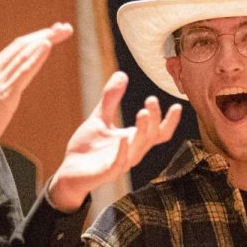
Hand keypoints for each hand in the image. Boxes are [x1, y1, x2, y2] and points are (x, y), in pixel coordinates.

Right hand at [0, 23, 72, 154]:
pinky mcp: (4, 93)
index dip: (37, 37)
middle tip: (66, 27)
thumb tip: (20, 78)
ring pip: (24, 54)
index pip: (17, 46)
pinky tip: (47, 46)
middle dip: (46, 34)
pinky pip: (22, 71)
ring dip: (45, 40)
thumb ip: (6, 83)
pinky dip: (35, 56)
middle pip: (23, 45)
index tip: (56, 32)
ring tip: (62, 31)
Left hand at [46, 72, 181, 210]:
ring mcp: (120, 163)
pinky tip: (123, 137)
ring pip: (139, 148)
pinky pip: (118, 163)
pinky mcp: (106, 172)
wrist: (70, 172)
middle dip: (154, 119)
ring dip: (143, 131)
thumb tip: (122, 74)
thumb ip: (111, 99)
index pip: (158, 132)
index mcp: (133, 139)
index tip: (177, 105)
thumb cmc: (88, 148)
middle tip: (151, 100)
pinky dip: (123, 151)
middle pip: (151, 136)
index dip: (169, 121)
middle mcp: (132, 151)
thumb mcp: (100, 118)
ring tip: (142, 112)